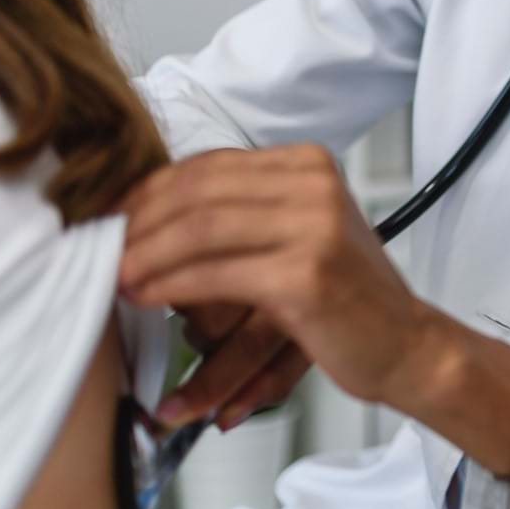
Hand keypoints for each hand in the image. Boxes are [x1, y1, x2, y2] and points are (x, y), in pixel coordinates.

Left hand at [118, 145, 434, 409]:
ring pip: (201, 227)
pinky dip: (169, 283)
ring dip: (145, 253)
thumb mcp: (298, 232)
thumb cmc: (345, 298)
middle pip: (200, 190)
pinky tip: (144, 295)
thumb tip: (151, 210)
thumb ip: (243, 211)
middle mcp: (314, 184)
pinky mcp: (306, 274)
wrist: (407, 345)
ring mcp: (314, 225)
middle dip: (140, 220)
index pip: (210, 165)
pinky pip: (216, 272)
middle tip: (102, 247)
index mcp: (308, 164)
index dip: (151, 189)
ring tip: (114, 275)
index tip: (114, 216)